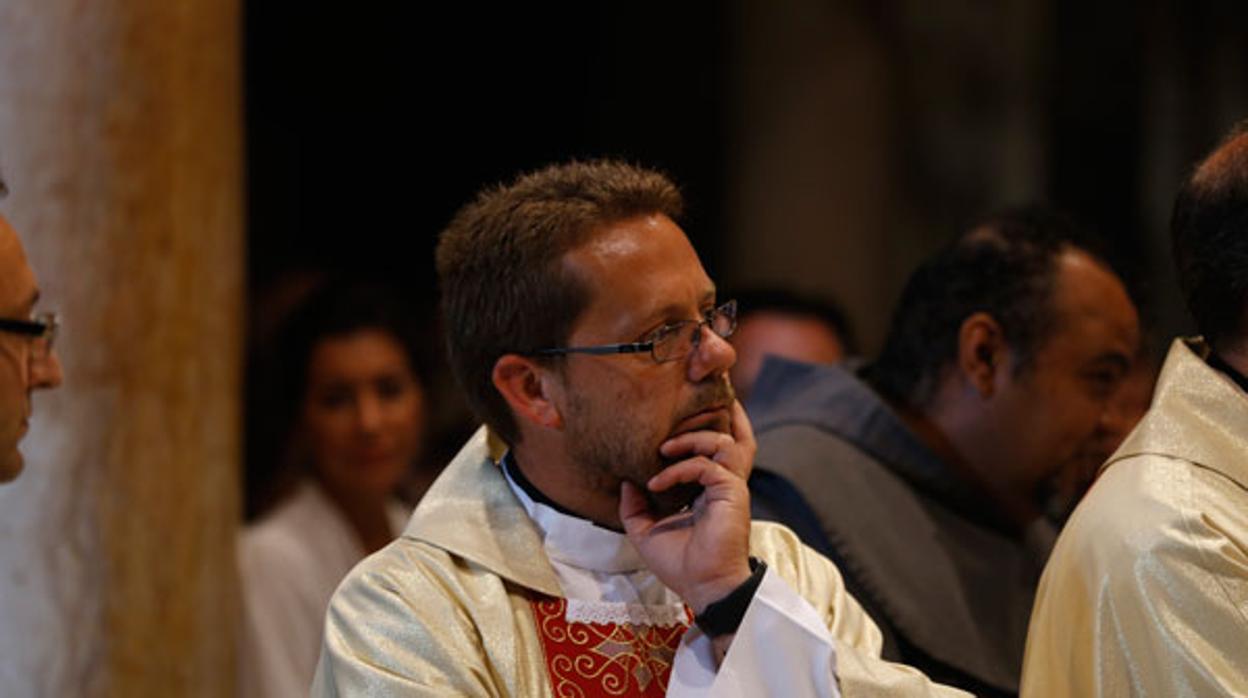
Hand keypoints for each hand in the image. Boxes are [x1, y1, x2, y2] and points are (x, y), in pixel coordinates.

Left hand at [619, 400, 755, 613]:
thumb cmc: (679, 563)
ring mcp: (730, 486)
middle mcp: (723, 482)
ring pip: (723, 440)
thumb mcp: (645, 530)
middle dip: (715, 412)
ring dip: (690, 439)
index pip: (714, 446)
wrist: (701, 587)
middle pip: (734, 433)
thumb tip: (623, 480)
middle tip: (684, 403)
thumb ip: (633, 505)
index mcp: (709, 488)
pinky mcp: (731, 492)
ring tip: (661, 450)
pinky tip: (658, 483)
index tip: (668, 422)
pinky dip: (680, 468)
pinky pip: (708, 465)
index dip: (700, 427)